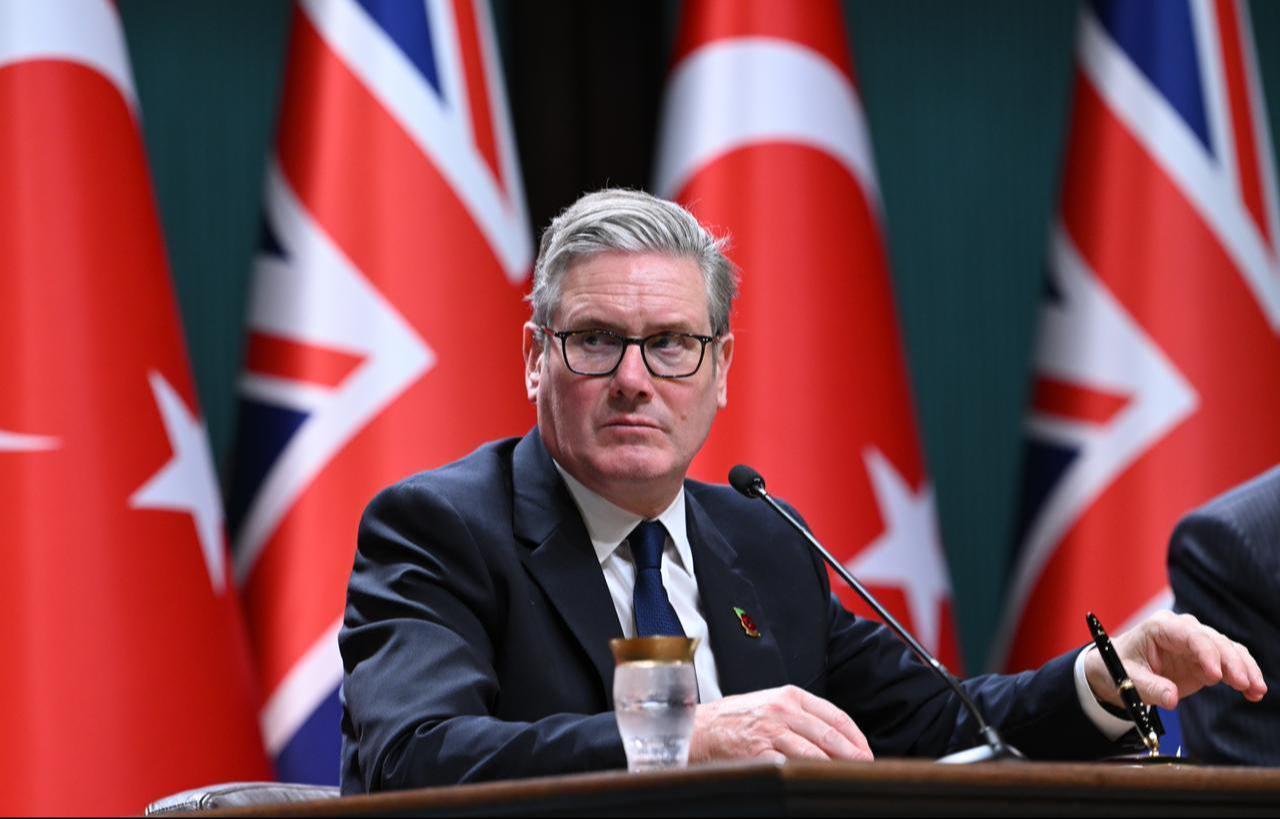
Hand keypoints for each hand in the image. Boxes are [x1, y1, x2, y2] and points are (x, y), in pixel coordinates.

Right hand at [688, 685, 873, 763]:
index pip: (835, 715)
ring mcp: (771, 732)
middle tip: (866, 768)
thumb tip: (834, 737)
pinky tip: (816, 782)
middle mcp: (783, 711)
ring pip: (815, 752)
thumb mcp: (770, 704)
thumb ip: (800, 715)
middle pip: (829, 734)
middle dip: (853, 754)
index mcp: (790, 696)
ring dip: (835, 767)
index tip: (865, 751)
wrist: (699, 728)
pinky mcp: (758, 753)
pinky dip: (807, 774)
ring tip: (847, 777)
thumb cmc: (735, 719)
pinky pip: (790, 766)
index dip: (855, 736)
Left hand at [1084, 610, 1266, 709]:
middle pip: (1214, 641)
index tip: (1215, 676)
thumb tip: (1172, 698)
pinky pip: (1230, 663)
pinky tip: (1254, 692)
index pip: (1190, 635)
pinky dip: (1243, 674)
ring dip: (1244, 669)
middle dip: (1232, 662)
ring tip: (1256, 690)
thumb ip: (1149, 687)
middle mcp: (1182, 631)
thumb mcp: (1127, 678)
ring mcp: (1197, 644)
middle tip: (1244, 685)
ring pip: (1228, 650)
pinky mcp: (1205, 660)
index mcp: (1160, 628)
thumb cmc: (1118, 668)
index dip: (1206, 653)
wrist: (1116, 669)